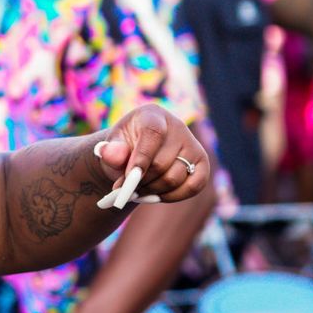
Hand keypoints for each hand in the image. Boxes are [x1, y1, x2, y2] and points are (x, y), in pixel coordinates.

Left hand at [94, 104, 210, 208]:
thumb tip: (113, 154)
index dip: (142, 158)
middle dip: (140, 182)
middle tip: (124, 191)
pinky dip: (171, 196)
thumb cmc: (122, 149)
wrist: (135, 155)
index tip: (129, 178)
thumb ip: (110, 151)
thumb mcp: (110, 148)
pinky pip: (193, 186)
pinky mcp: (202, 163)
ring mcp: (193, 145)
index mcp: (153, 115)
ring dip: (152, 191)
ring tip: (136, 192)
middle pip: (162, 163)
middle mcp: (178, 126)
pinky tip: (154, 196)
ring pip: (175, 178)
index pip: (153, 133)